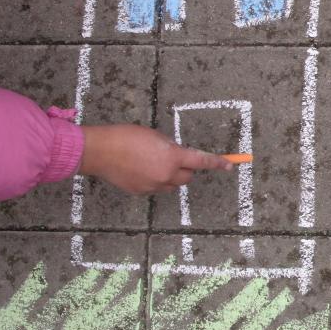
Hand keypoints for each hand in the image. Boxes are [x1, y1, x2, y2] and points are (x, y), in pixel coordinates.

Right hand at [78, 124, 231, 195]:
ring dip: (170, 176)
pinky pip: (156, 188)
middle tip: (174, 157)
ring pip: (172, 184)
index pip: (202, 161)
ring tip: (152, 162)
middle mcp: (166, 175)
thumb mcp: (155, 136)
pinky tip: (140, 170)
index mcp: (172, 157)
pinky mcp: (141, 193)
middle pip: (188, 177)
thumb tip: (178, 155)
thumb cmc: (126, 137)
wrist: (100, 151)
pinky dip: (155, 181)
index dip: (217, 163)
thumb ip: (171, 147)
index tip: (229, 165)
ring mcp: (153, 186)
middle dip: (186, 168)